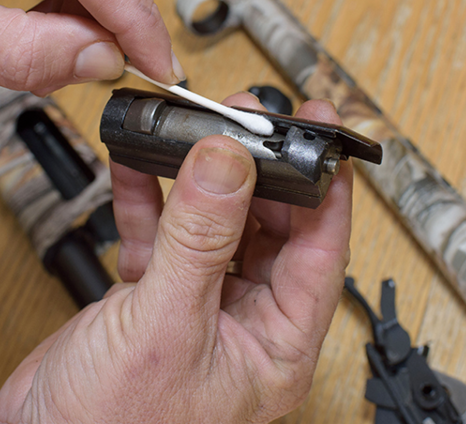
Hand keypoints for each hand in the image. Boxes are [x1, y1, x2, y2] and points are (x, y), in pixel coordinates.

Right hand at [0, 93, 353, 422]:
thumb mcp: (165, 324)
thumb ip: (198, 239)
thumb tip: (229, 163)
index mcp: (275, 347)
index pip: (319, 253)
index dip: (324, 188)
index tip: (319, 130)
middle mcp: (244, 325)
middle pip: (269, 228)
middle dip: (256, 170)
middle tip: (247, 118)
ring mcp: (197, 308)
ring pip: (214, 225)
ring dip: (202, 178)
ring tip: (198, 129)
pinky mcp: (152, 298)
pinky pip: (162, 234)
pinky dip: (150, 197)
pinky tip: (141, 161)